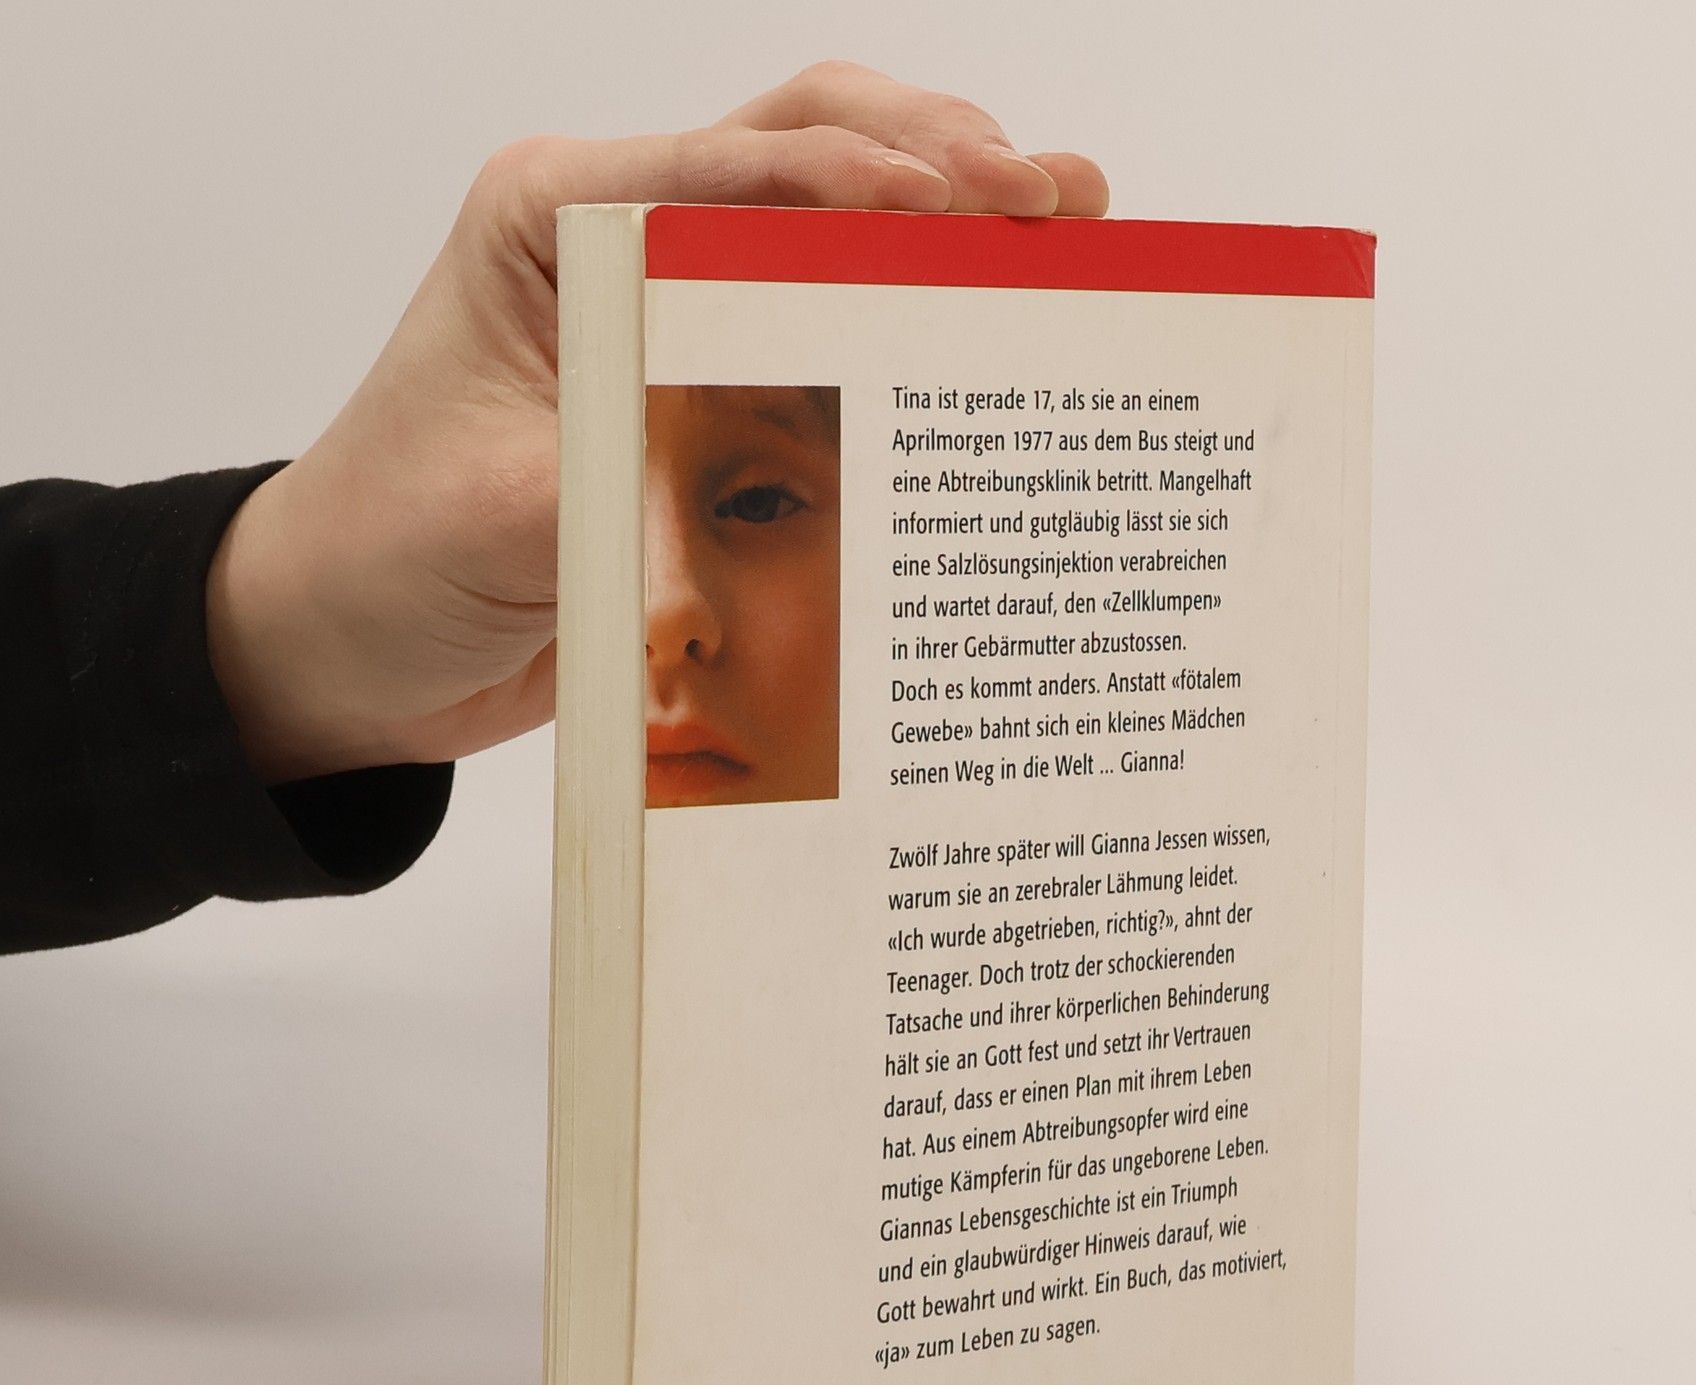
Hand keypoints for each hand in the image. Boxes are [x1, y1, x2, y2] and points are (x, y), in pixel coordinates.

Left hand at [205, 62, 1108, 783]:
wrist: (353, 647)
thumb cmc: (388, 557)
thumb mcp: (502, 522)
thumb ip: (631, 479)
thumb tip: (777, 477)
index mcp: (553, 223)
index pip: (726, 162)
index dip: (857, 175)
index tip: (967, 203)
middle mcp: (621, 242)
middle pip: (806, 151)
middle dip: (940, 157)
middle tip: (1057, 198)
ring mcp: (675, 313)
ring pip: (837, 224)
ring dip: (951, 219)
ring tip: (1067, 234)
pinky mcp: (713, 394)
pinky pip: (834, 334)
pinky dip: (917, 318)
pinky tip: (998, 327)